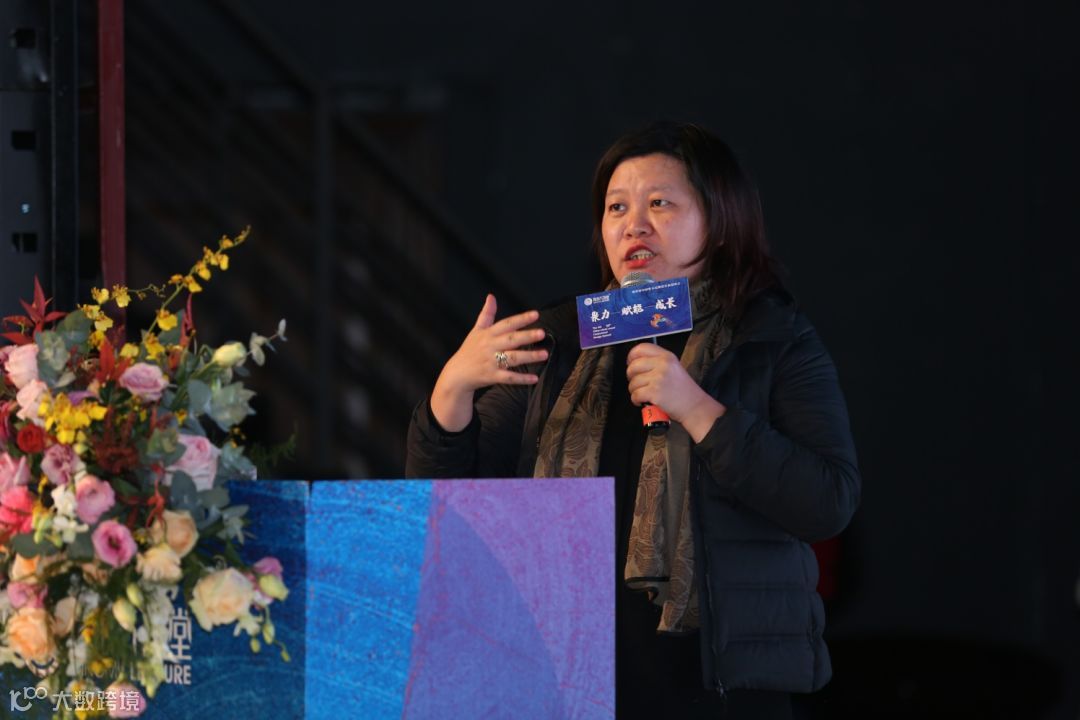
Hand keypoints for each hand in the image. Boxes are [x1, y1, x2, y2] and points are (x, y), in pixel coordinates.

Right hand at [430, 294, 547, 431]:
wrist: (456, 374)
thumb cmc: (469, 350)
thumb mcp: (476, 330)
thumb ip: (486, 314)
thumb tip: (491, 296)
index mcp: (488, 334)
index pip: (506, 324)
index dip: (521, 319)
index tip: (535, 315)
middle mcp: (490, 347)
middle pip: (511, 340)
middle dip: (527, 336)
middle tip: (542, 333)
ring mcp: (491, 362)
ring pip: (512, 358)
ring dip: (529, 356)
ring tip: (544, 354)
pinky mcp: (492, 376)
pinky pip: (509, 378)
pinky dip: (521, 379)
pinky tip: (534, 378)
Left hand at [626, 342, 725, 441]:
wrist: (695, 407)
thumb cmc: (683, 390)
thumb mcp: (673, 368)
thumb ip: (657, 362)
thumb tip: (634, 363)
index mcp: (667, 356)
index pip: (641, 348)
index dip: (631, 356)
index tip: (630, 364)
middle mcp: (662, 364)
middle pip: (633, 366)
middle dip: (631, 377)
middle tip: (637, 383)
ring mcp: (658, 378)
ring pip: (633, 382)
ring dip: (634, 391)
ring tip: (643, 394)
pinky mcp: (655, 392)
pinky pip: (635, 395)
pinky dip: (636, 400)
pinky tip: (643, 402)